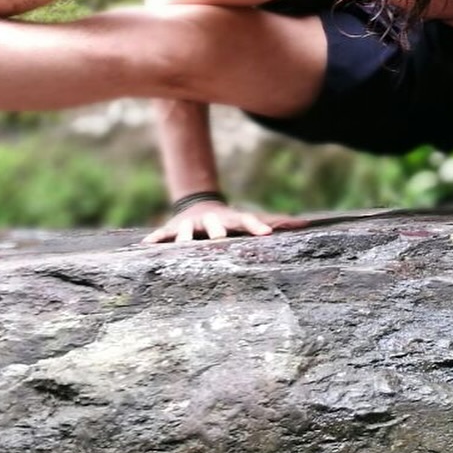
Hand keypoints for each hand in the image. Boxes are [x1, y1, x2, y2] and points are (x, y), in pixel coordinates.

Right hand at [142, 199, 301, 244]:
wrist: (200, 206)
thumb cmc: (231, 221)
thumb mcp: (251, 220)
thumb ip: (277, 222)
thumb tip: (306, 223)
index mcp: (232, 220)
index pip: (247, 220)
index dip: (257, 225)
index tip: (266, 234)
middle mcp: (211, 221)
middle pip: (215, 224)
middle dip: (218, 230)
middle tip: (220, 238)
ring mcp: (190, 224)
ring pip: (187, 229)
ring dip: (185, 236)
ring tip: (184, 243)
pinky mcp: (172, 229)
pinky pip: (162, 234)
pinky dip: (156, 238)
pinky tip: (146, 245)